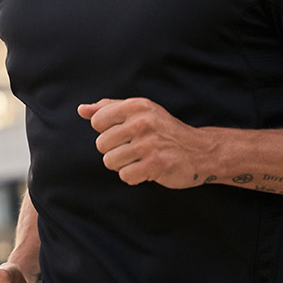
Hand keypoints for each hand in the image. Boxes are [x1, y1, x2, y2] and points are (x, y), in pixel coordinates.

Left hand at [78, 98, 209, 187]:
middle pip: (101, 144)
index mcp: (137, 106)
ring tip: (140, 159)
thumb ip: (109, 109)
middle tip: (134, 149)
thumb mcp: (140, 112)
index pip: (97, 121)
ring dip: (123, 165)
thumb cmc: (164, 130)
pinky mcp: (155, 164)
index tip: (124, 134)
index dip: (106, 132)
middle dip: (114, 150)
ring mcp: (149, 144)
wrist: (201, 150)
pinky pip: (125, 176)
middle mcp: (142, 122)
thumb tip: (82, 109)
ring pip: (110, 162)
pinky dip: (133, 177)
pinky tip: (147, 169)